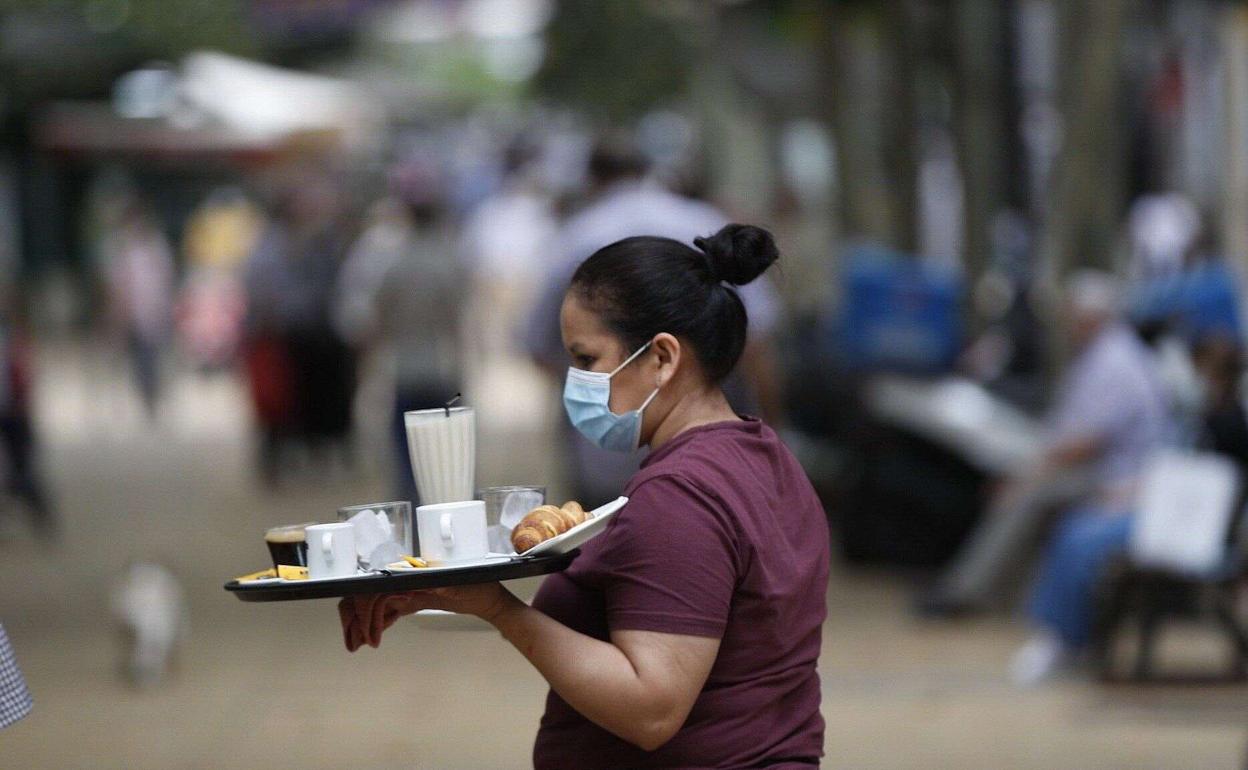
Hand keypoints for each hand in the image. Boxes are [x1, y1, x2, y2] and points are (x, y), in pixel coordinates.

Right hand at [337, 582, 514, 651]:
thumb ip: (440, 585)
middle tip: (356, 644)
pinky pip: (387, 610)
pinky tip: (371, 637)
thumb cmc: (478, 587)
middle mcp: (405, 579)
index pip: (376, 589)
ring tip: (358, 644)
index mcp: (413, 573)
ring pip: (373, 604)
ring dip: (362, 623)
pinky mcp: (412, 599)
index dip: (366, 611)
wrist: (488, 597)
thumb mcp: (460, 586)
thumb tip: (418, 584)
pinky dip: (376, 623)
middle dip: (356, 619)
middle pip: (367, 595)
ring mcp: (407, 589)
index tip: (369, 636)